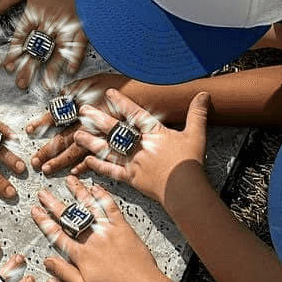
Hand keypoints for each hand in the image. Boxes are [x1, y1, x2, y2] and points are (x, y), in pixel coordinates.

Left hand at [0, 0, 87, 86]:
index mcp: (34, 11)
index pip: (21, 37)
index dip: (14, 53)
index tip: (8, 67)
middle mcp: (49, 21)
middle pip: (37, 49)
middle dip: (29, 68)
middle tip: (22, 84)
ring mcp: (67, 24)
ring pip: (57, 51)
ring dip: (51, 69)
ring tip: (46, 84)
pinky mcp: (82, 24)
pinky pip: (79, 44)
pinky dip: (75, 57)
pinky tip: (70, 70)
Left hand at [25, 73, 129, 170]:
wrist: (144, 97)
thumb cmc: (120, 87)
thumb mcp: (93, 81)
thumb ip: (75, 89)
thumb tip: (62, 93)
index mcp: (80, 108)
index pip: (55, 117)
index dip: (41, 123)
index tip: (29, 130)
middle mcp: (85, 125)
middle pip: (61, 140)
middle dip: (47, 151)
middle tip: (34, 161)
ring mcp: (97, 136)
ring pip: (74, 152)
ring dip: (59, 162)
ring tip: (46, 170)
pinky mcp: (109, 144)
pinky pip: (94, 158)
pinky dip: (83, 165)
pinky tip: (74, 172)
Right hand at [32, 176, 163, 281]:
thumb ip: (64, 272)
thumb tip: (47, 261)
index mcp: (80, 254)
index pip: (57, 234)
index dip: (44, 221)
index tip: (35, 211)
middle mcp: (92, 239)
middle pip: (69, 217)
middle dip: (53, 204)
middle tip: (43, 193)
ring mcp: (108, 231)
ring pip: (89, 207)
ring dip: (78, 192)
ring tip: (69, 181)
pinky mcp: (123, 227)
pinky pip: (111, 207)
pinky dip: (103, 196)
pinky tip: (95, 187)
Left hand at [70, 89, 209, 206]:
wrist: (184, 188)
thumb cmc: (190, 162)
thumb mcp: (197, 134)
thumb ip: (198, 113)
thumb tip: (204, 94)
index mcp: (154, 134)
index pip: (135, 114)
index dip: (121, 103)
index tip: (108, 93)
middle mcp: (140, 146)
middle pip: (115, 130)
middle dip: (97, 119)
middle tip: (83, 111)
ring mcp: (133, 162)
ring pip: (108, 150)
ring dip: (91, 142)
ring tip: (76, 135)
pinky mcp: (131, 178)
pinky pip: (111, 171)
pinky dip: (99, 166)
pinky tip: (86, 161)